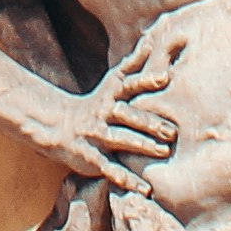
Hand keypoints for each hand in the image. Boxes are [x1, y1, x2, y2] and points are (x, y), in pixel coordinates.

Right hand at [20, 48, 182, 189]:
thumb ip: (133, 65)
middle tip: (172, 131)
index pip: (130, 85)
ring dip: (142, 146)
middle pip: (128, 116)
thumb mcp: (112, 82)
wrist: (59, 125)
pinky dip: (127, 180)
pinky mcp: (92, 158)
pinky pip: (111, 169)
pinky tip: (145, 189)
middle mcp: (104, 114)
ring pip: (121, 140)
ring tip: (163, 153)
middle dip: (150, 123)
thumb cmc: (96, 103)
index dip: (146, 81)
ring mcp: (96, 136)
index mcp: (111, 96)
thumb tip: (150, 41)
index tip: (164, 77)